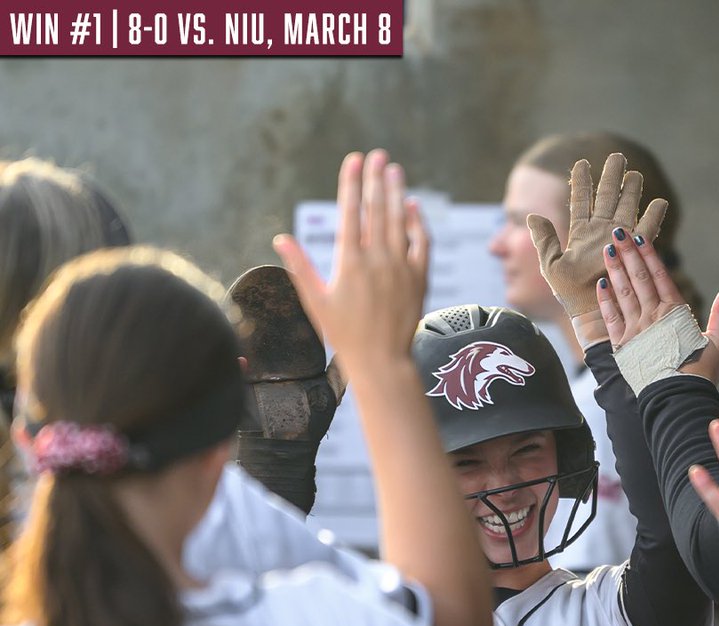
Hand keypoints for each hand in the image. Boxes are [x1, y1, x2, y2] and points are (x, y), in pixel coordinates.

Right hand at [273, 149, 428, 378]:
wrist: (382, 361)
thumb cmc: (344, 336)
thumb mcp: (316, 302)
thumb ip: (300, 267)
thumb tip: (281, 239)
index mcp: (350, 263)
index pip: (350, 212)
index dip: (351, 183)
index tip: (354, 160)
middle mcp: (377, 260)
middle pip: (377, 209)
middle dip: (376, 179)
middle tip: (377, 155)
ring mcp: (401, 267)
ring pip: (400, 220)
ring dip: (397, 192)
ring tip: (394, 169)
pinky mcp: (419, 278)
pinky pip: (421, 243)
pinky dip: (418, 222)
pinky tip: (413, 206)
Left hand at [527, 153, 667, 322]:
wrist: (590, 312)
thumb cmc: (570, 295)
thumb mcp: (551, 265)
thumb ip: (544, 240)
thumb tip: (531, 215)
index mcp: (581, 233)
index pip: (581, 201)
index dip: (581, 181)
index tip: (581, 163)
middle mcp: (601, 232)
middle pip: (607, 197)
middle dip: (612, 176)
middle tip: (617, 156)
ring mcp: (619, 240)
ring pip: (626, 207)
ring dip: (631, 190)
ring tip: (634, 174)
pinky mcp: (633, 251)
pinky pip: (647, 230)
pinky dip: (654, 216)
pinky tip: (659, 202)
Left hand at [596, 231, 718, 382]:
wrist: (677, 400)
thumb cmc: (701, 374)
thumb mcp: (718, 343)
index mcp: (676, 313)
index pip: (660, 277)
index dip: (649, 255)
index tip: (640, 238)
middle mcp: (653, 317)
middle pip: (638, 278)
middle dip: (628, 253)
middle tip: (617, 232)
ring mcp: (636, 330)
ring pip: (623, 293)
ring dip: (615, 270)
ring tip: (608, 249)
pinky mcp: (623, 346)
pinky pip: (611, 318)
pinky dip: (605, 300)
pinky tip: (600, 284)